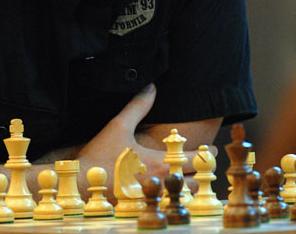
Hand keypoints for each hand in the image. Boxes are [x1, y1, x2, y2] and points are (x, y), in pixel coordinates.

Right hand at [74, 83, 216, 200]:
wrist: (82, 184)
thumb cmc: (101, 155)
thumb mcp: (119, 126)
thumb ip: (138, 106)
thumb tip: (152, 87)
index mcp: (160, 162)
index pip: (196, 159)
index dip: (209, 154)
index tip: (213, 149)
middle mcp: (161, 182)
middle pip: (196, 182)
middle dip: (203, 173)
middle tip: (206, 165)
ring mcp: (153, 198)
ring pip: (184, 197)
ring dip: (191, 187)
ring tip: (192, 178)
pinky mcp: (144, 208)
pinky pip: (168, 206)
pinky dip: (175, 199)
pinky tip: (172, 193)